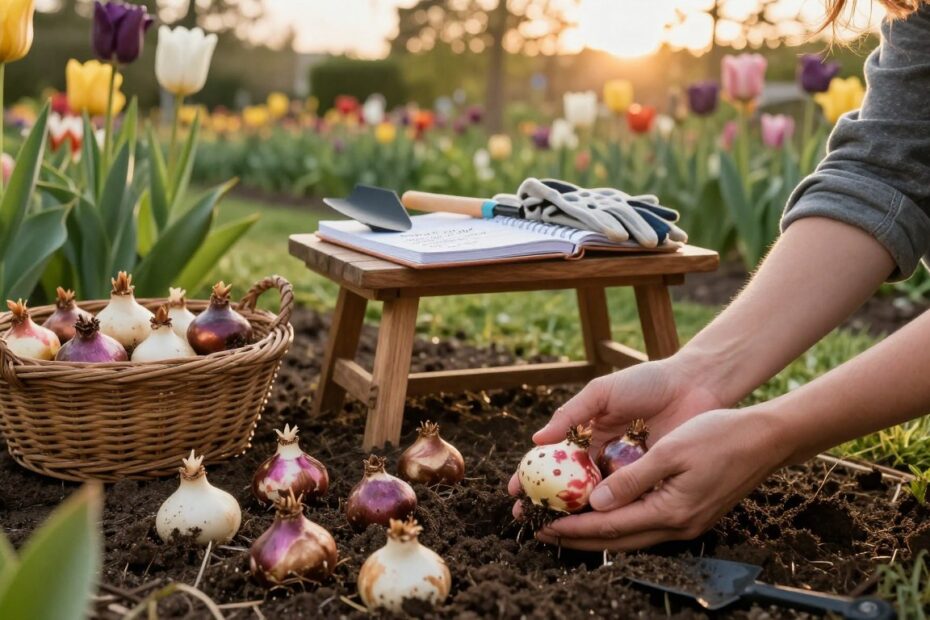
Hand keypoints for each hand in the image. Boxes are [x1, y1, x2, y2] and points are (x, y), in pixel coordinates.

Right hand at [508, 357, 722, 511]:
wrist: (694, 385)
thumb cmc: (646, 382)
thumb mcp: (602, 392)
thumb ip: (571, 414)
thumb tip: (537, 440)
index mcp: (588, 435)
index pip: (554, 461)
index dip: (532, 476)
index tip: (515, 492)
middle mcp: (603, 458)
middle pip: (569, 487)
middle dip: (546, 504)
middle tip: (527, 519)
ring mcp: (626, 473)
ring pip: (595, 500)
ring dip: (574, 516)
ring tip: (552, 529)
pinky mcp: (650, 483)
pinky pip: (627, 502)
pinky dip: (610, 514)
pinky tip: (592, 527)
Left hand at [535, 408, 787, 550]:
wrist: (766, 438)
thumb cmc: (719, 436)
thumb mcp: (670, 452)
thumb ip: (631, 480)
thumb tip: (596, 503)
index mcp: (670, 512)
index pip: (610, 527)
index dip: (574, 527)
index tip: (544, 525)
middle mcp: (677, 525)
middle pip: (617, 540)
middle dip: (577, 537)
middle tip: (543, 531)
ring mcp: (687, 523)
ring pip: (631, 536)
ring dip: (597, 532)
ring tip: (566, 526)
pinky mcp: (691, 514)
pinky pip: (646, 525)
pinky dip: (620, 523)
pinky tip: (605, 514)